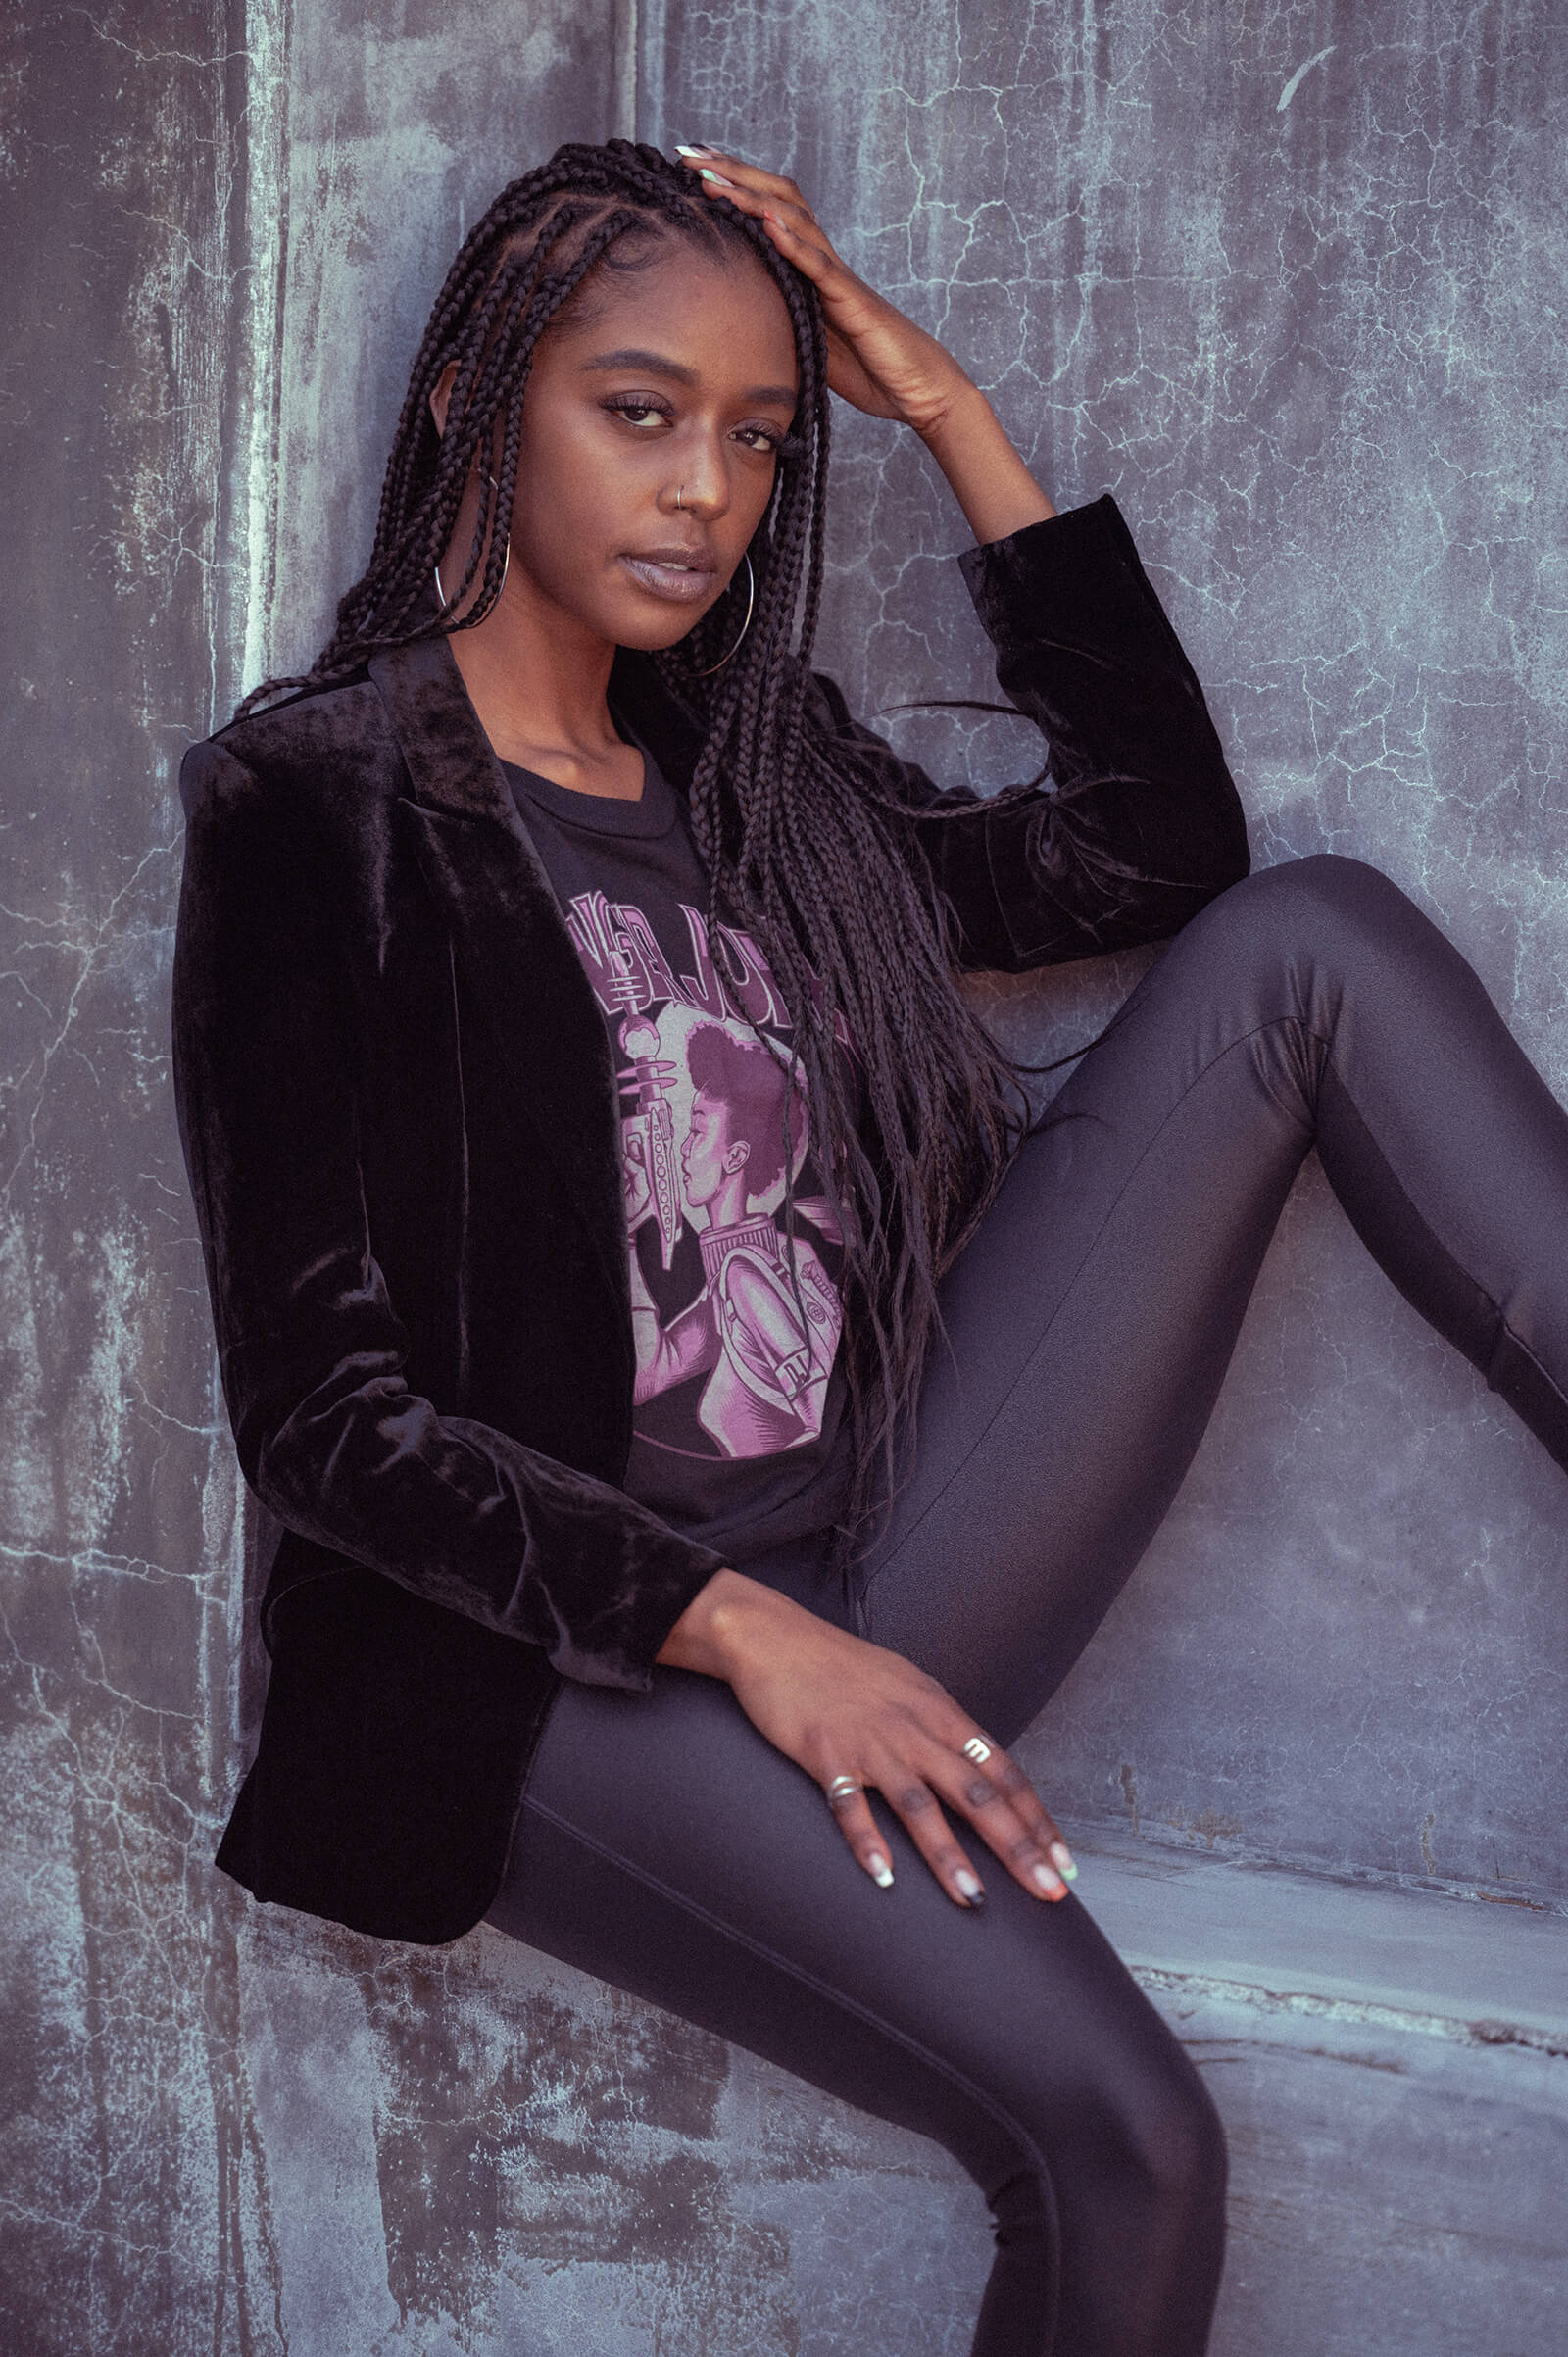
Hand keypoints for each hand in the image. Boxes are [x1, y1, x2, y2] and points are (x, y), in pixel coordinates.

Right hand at [659, 1569, 1075, 1906]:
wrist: (774, 1636)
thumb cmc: (841, 1665)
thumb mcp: (906, 1686)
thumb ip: (940, 1727)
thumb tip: (977, 1765)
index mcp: (939, 1711)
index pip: (1003, 1771)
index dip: (1036, 1818)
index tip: (1063, 1861)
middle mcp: (913, 1728)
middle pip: (977, 1793)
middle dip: (1017, 1845)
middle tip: (1048, 1890)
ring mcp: (870, 1742)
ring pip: (920, 1805)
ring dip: (949, 1855)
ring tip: (974, 1900)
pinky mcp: (825, 1753)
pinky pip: (849, 1804)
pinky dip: (867, 1841)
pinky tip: (883, 1877)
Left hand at [676, 146, 1056, 542]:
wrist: (918, 390)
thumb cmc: (871, 368)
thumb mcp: (810, 343)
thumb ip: (783, 321)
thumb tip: (740, 322)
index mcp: (810, 270)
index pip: (769, 211)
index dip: (734, 186)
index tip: (691, 168)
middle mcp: (823, 262)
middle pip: (778, 199)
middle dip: (733, 172)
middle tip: (688, 153)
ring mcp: (839, 278)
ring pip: (794, 222)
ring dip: (752, 198)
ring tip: (714, 179)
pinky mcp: (853, 303)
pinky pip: (821, 268)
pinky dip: (794, 245)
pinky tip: (768, 225)